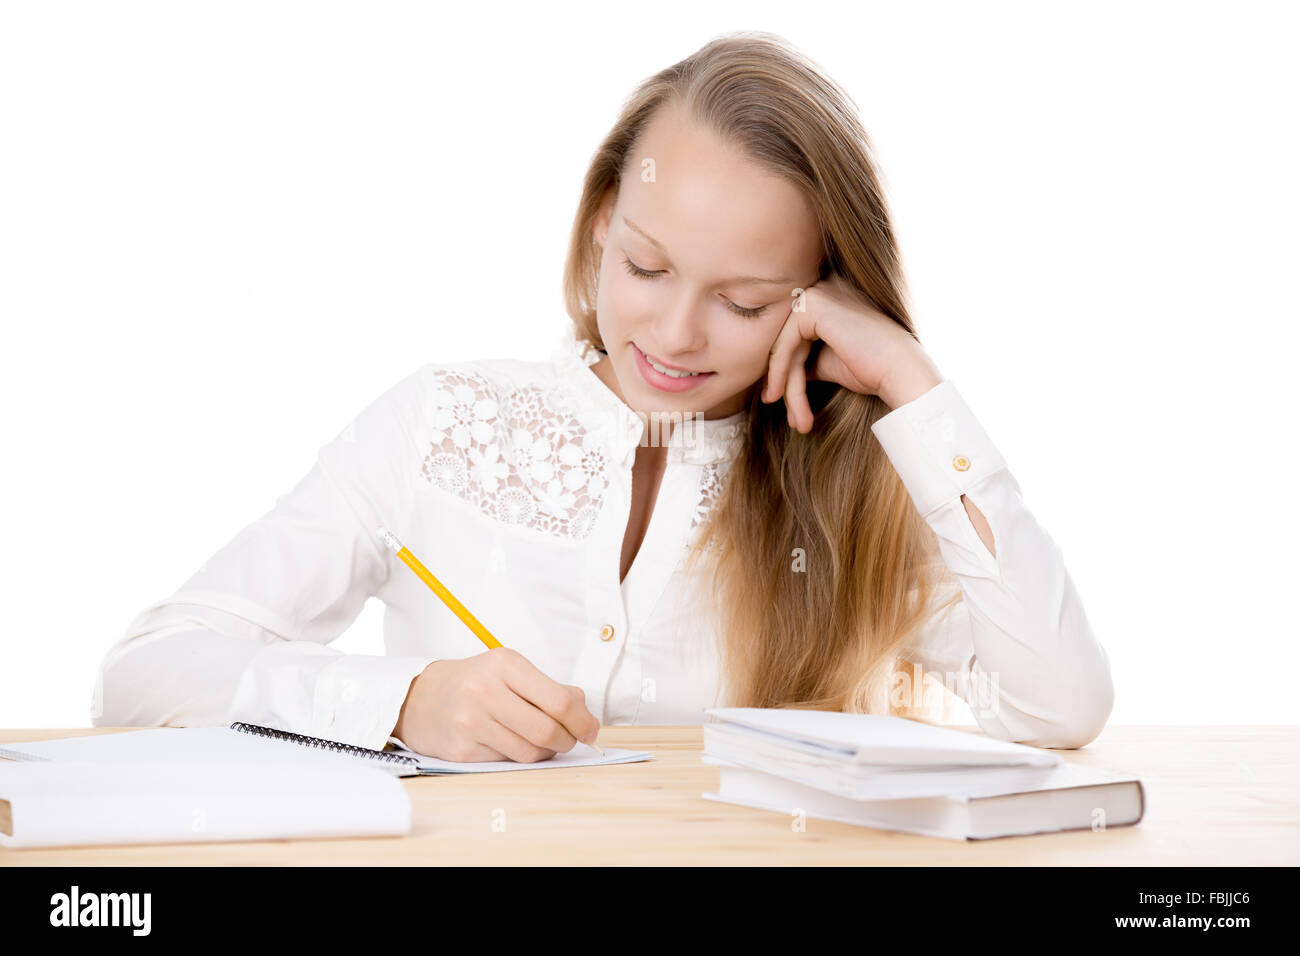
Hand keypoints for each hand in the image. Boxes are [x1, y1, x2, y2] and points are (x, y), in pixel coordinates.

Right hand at [392, 649, 600, 761]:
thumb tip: (587, 715)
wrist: (421, 698)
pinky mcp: (461, 749)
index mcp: (505, 664)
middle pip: (547, 731)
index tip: (590, 730)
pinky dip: (518, 757)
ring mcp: (471, 721)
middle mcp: (485, 690)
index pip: (559, 701)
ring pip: (529, 752)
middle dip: (567, 741)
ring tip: (539, 741)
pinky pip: (506, 762)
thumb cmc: (477, 683)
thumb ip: (552, 689)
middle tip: (569, 741)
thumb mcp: (512, 672)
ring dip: (544, 752)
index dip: (582, 721)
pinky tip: (511, 743)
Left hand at [760, 273, 943, 431]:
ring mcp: (817, 292)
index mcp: (829, 294)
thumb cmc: (873, 369)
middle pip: (788, 340)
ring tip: (797, 422)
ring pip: (785, 345)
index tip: (782, 399)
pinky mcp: (813, 305)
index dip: (787, 368)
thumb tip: (776, 368)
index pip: (794, 334)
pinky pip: (785, 344)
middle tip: (793, 419)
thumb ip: (803, 356)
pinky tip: (780, 397)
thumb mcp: (828, 360)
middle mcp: (822, 286)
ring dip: (789, 386)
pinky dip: (781, 373)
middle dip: (787, 380)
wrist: (900, 372)